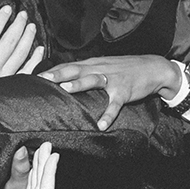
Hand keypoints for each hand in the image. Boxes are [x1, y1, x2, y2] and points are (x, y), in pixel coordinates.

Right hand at [0, 6, 42, 88]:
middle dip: (18, 26)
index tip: (7, 9)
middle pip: (8, 43)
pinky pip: (27, 72)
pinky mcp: (11, 88)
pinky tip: (39, 49)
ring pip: (20, 55)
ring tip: (31, 25)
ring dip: (27, 38)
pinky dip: (35, 60)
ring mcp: (3, 80)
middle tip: (23, 14)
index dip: (0, 20)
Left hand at [39, 55, 182, 129]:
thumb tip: (65, 80)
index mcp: (93, 64)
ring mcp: (112, 80)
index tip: (35, 75)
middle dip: (59, 74)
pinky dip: (108, 114)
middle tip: (43, 79)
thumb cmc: (125, 69)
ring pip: (93, 81)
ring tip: (65, 91)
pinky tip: (101, 125)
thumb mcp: (104, 66)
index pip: (69, 66)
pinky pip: (114, 104)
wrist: (153, 67)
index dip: (53, 70)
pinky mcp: (124, 92)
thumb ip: (86, 72)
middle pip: (76, 70)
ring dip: (79, 85)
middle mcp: (100, 69)